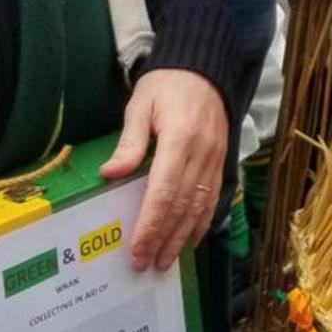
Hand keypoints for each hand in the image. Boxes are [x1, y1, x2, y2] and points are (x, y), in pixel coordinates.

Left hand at [101, 67, 227, 270]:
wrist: (205, 66)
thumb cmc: (167, 84)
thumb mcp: (141, 104)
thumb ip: (129, 142)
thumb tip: (110, 174)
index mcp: (179, 138)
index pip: (164, 191)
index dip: (150, 224)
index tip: (137, 250)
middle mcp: (202, 153)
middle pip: (182, 206)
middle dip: (163, 239)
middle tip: (145, 264)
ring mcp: (216, 158)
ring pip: (200, 207)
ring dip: (182, 238)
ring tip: (165, 261)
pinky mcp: (222, 161)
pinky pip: (213, 198)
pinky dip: (201, 222)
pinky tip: (190, 239)